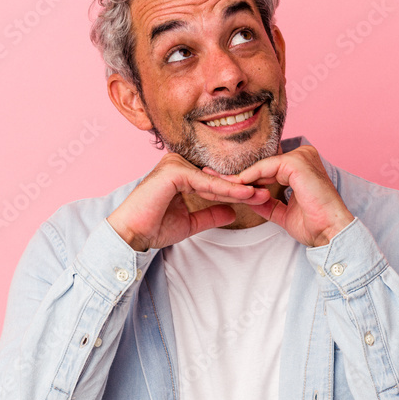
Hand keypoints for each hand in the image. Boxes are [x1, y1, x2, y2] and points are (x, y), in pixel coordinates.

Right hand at [107, 153, 270, 250]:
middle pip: (217, 178)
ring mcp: (174, 165)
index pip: (215, 182)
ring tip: (260, 195)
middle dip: (242, 187)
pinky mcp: (173, 171)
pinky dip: (225, 190)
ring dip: (238, 188)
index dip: (237, 191)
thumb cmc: (154, 228)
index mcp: (181, 173)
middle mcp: (178, 164)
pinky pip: (205, 182)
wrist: (131, 235)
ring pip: (214, 180)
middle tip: (267, 193)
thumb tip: (232, 212)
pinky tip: (243, 195)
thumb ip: (210, 215)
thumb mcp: (190, 222)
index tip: (259, 198)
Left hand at [205, 145, 353, 246]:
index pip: (265, 170)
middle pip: (260, 166)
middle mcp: (303, 155)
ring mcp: (301, 156)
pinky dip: (248, 179)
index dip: (243, 179)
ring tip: (214, 184)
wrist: (331, 233)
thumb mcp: (284, 213)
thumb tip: (249, 198)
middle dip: (234, 177)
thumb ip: (267, 203)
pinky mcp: (297, 163)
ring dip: (237, 179)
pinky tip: (233, 187)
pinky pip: (264, 169)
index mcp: (301, 165)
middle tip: (208, 178)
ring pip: (259, 167)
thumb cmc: (315, 225)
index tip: (220, 185)